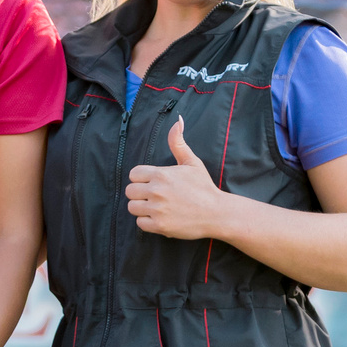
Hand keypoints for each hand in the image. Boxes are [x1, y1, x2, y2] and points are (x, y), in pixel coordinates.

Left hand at [124, 118, 226, 239]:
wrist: (216, 213)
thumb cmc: (203, 187)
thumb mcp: (191, 162)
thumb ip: (178, 143)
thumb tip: (177, 120)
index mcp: (161, 174)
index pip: (134, 174)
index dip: (141, 178)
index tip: (152, 182)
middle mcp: (156, 191)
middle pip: (130, 191)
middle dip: (139, 193)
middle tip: (154, 196)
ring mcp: (157, 209)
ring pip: (132, 207)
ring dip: (141, 208)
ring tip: (156, 207)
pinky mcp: (159, 226)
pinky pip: (140, 223)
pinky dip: (147, 222)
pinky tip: (160, 217)